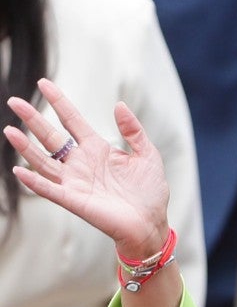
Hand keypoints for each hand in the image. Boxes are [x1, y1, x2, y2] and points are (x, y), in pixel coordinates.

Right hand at [5, 78, 169, 257]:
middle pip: (52, 137)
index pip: (72, 121)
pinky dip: (34, 181)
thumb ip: (133, 131)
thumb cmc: (150, 191)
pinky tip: (19, 169)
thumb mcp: (147, 155)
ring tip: (10, 131)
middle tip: (14, 101)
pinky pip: (49, 190)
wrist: (152, 223)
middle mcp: (81, 163)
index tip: (43, 83)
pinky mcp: (74, 200)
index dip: (59, 102)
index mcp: (97, 149)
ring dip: (26, 147)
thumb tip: (119, 105)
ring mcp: (75, 182)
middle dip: (33, 119)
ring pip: (44, 161)